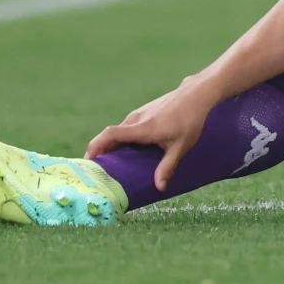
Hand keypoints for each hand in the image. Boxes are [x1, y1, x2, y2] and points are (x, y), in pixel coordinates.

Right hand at [85, 79, 212, 190]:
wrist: (194, 95)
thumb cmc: (189, 121)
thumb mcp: (180, 147)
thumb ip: (167, 167)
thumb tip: (159, 188)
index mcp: (142, 128)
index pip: (111, 134)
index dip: (96, 146)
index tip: (88, 161)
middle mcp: (135, 119)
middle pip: (110, 135)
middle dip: (100, 152)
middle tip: (97, 172)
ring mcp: (138, 114)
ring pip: (118, 132)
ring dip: (111, 146)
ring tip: (110, 165)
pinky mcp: (142, 113)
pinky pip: (125, 128)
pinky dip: (120, 140)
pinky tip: (127, 152)